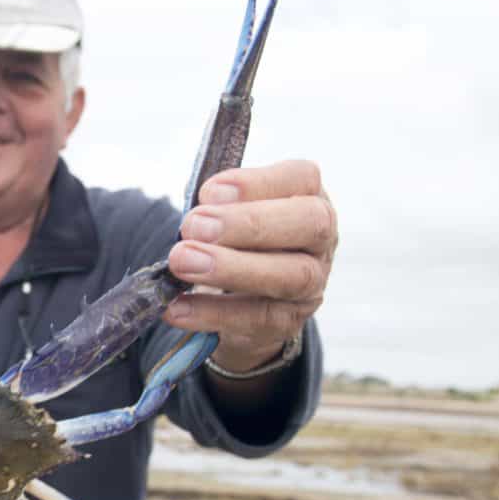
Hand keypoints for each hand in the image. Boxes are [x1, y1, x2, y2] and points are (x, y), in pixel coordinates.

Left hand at [163, 159, 336, 372]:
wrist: (241, 300)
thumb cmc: (235, 241)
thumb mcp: (227, 214)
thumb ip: (214, 208)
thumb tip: (195, 217)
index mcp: (308, 196)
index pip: (301, 177)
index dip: (257, 182)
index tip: (209, 192)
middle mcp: (320, 239)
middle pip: (308, 224)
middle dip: (248, 224)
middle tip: (193, 226)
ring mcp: (313, 283)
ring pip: (290, 275)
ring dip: (231, 269)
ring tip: (181, 262)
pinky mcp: (289, 321)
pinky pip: (257, 319)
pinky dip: (212, 313)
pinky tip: (177, 307)